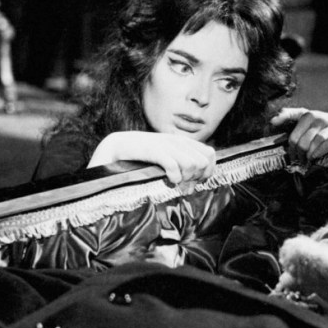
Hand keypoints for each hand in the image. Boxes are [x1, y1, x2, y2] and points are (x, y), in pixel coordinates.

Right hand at [88, 131, 216, 184]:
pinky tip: (168, 180)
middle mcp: (177, 141)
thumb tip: (194, 186)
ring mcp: (166, 145)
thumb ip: (181, 165)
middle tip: (184, 184)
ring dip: (186, 178)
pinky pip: (174, 166)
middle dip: (197, 177)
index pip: (210, 153)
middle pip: (203, 162)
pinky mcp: (154, 151)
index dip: (207, 170)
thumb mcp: (165, 157)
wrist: (117, 146)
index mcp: (182, 141)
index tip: (196, 180)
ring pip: (193, 164)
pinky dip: (174, 177)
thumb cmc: (141, 157)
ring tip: (175, 182)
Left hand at [271, 108, 327, 160]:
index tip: (277, 132)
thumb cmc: (325, 130)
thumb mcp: (309, 124)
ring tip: (308, 161)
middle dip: (299, 153)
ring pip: (317, 140)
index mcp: (308, 115)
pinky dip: (323, 150)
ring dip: (310, 154)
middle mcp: (320, 116)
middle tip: (299, 161)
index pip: (293, 121)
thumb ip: (291, 120)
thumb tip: (271, 121)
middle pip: (303, 138)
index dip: (286, 131)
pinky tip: (317, 156)